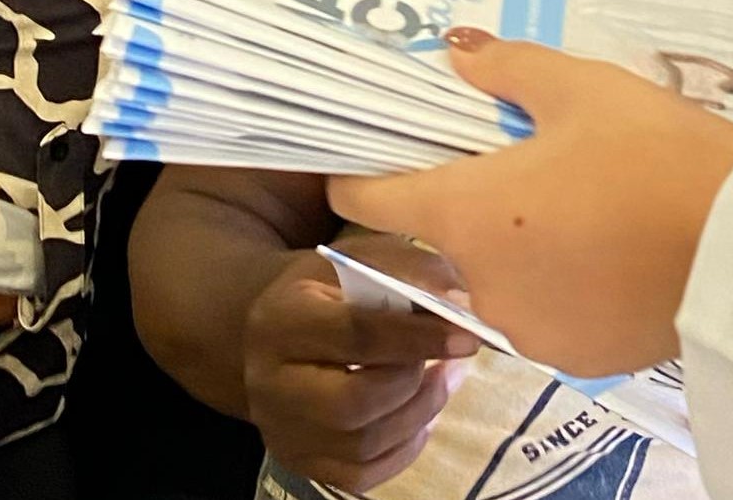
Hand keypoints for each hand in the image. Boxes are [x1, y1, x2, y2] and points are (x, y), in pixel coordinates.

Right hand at [239, 237, 477, 491]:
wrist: (265, 329)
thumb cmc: (324, 288)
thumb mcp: (360, 258)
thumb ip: (411, 271)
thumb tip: (461, 305)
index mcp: (283, 320)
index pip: (356, 335)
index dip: (418, 338)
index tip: (468, 337)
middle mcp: (272, 384)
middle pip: (352, 404)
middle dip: (414, 385)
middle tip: (447, 363)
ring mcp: (282, 431)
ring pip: (362, 445)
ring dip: (419, 415)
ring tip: (441, 382)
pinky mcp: (297, 461)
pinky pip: (361, 475)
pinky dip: (404, 449)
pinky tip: (420, 416)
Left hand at [331, 32, 732, 380]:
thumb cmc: (654, 154)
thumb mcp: (581, 88)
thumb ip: (506, 69)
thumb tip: (457, 51)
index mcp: (466, 215)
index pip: (373, 201)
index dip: (360, 176)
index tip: (361, 158)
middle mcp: (482, 284)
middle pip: (449, 237)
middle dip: (474, 202)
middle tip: (526, 162)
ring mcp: (528, 331)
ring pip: (501, 277)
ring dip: (519, 246)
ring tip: (581, 205)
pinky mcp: (578, 359)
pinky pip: (546, 312)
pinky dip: (561, 283)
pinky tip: (608, 250)